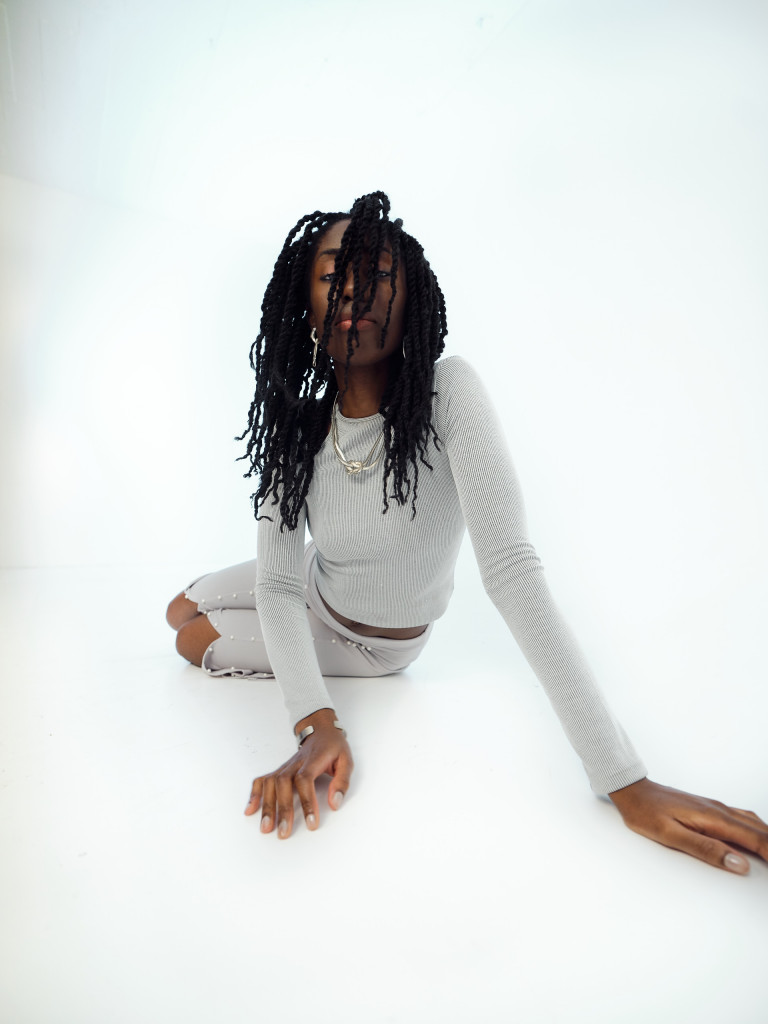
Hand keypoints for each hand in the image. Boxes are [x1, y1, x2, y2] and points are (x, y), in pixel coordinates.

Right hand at [244, 708, 352, 838]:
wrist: (320, 730)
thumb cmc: (333, 747)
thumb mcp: (346, 760)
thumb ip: (341, 782)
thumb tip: (334, 803)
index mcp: (313, 760)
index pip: (305, 780)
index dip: (307, 801)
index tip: (311, 823)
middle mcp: (295, 764)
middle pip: (283, 784)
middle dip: (282, 810)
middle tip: (283, 832)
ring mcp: (284, 767)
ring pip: (270, 784)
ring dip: (266, 806)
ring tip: (266, 828)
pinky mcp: (279, 771)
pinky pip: (261, 780)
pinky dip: (254, 795)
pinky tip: (250, 811)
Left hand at [609, 777, 767, 873]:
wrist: (633, 791)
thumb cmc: (646, 813)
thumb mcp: (671, 836)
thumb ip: (706, 849)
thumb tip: (739, 864)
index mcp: (714, 818)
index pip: (756, 839)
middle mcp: (720, 810)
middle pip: (760, 830)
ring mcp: (716, 807)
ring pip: (754, 822)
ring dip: (767, 838)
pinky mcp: (710, 808)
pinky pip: (743, 818)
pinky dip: (757, 830)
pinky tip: (758, 837)